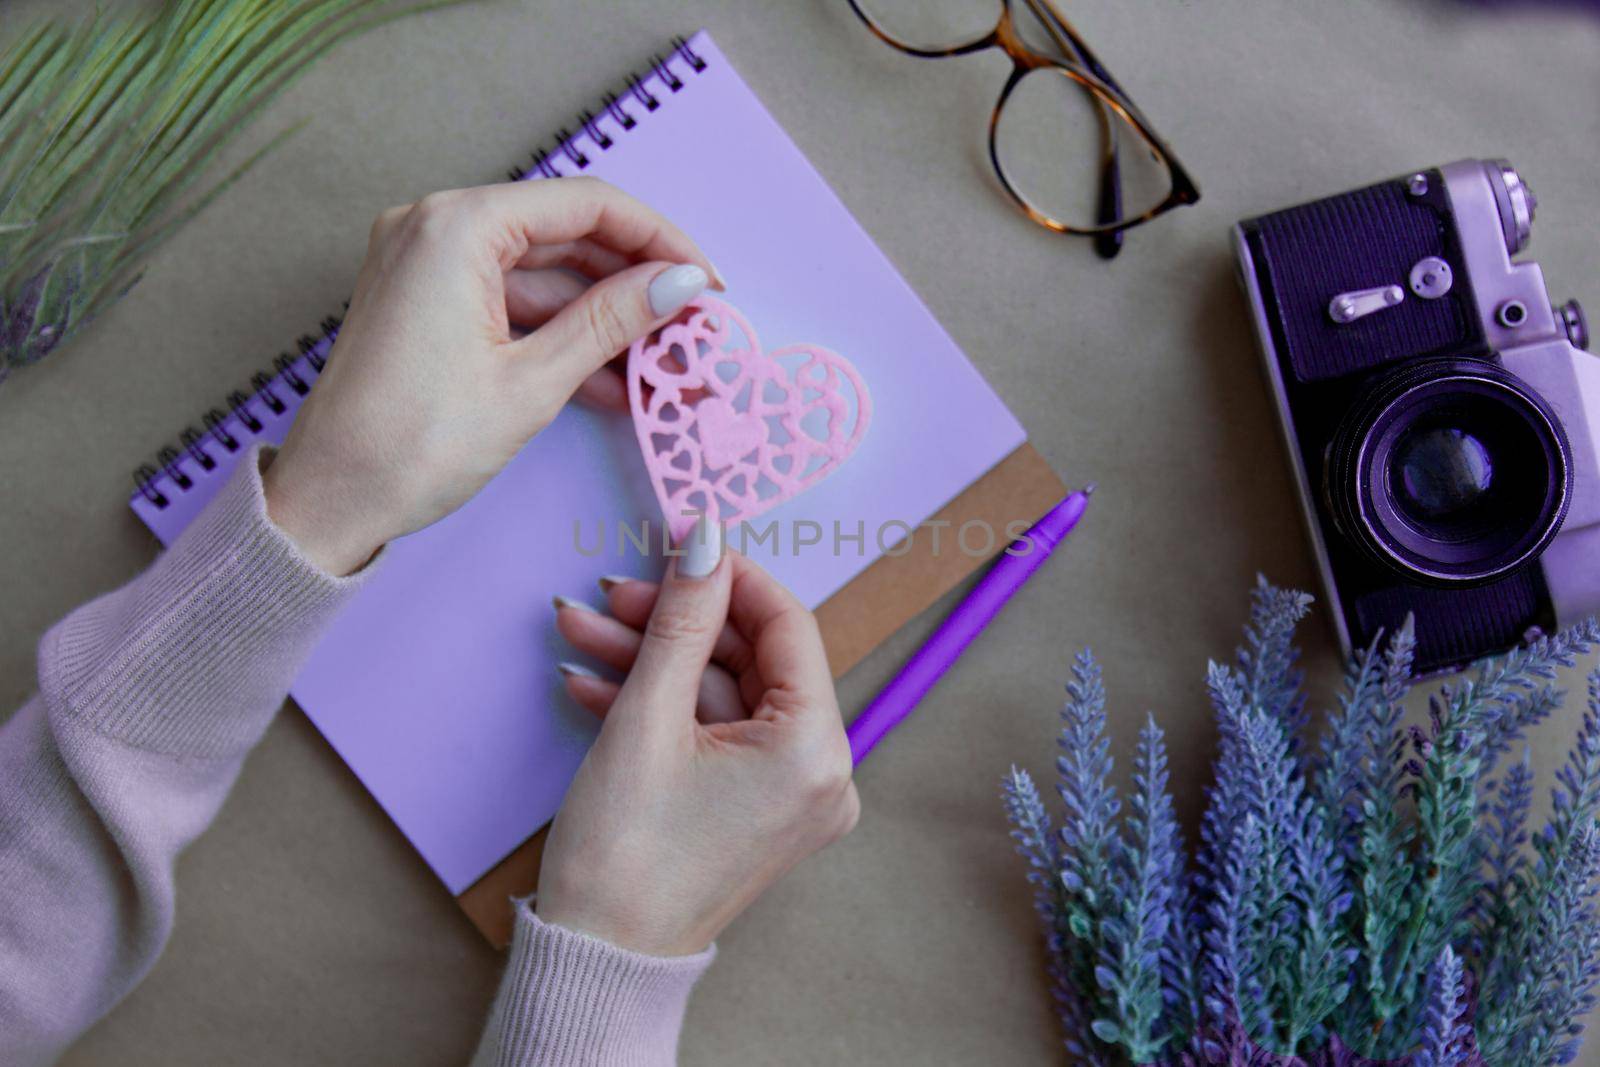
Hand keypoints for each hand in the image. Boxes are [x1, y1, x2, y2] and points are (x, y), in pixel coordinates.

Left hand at [263, 177, 719, 573]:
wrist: (329, 503)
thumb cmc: (413, 445)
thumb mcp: (531, 383)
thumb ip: (611, 322)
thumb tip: (682, 283)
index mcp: (457, 226)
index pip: (587, 205)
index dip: (660, 241)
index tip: (709, 282)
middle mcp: (436, 227)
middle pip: (567, 236)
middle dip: (636, 286)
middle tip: (695, 330)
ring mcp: (428, 265)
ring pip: (544, 277)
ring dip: (605, 321)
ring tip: (667, 368)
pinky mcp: (427, 304)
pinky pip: (512, 306)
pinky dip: (561, 337)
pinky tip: (615, 382)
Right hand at [539, 522, 859, 955]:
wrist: (597, 963)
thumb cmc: (625, 856)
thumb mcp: (647, 717)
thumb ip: (683, 620)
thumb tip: (706, 539)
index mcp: (815, 750)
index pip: (787, 626)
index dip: (729, 574)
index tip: (680, 537)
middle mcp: (819, 774)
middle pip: (749, 660)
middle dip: (673, 623)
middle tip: (610, 594)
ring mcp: (788, 796)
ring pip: (721, 696)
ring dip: (651, 662)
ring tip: (580, 631)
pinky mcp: (753, 810)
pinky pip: (713, 736)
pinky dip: (659, 708)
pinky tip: (593, 683)